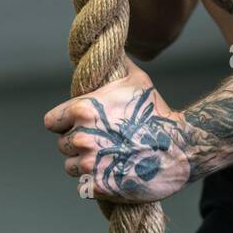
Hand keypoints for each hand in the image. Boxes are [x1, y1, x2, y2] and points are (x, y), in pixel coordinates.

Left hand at [43, 56, 191, 203]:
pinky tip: (112, 172)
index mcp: (84, 109)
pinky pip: (83, 186)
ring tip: (107, 157)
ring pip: (71, 167)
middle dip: (78, 144)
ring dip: (84, 164)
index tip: (78, 125)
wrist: (180, 148)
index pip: (52, 122)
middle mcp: (83, 137)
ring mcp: (89, 164)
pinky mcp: (98, 186)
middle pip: (63, 145)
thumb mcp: (138, 81)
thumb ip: (117, 64)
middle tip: (101, 141)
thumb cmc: (158, 113)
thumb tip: (112, 47)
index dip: (64, 123)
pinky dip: (94, 182)